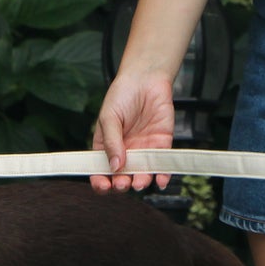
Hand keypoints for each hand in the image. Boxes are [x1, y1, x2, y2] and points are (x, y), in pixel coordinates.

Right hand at [92, 70, 175, 192]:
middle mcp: (125, 152)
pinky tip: (160, 181)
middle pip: (122, 177)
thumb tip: (115, 167)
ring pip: (142, 174)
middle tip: (123, 183)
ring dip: (141, 182)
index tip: (104, 186)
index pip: (101, 171)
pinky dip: (162, 175)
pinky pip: (162, 164)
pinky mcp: (161, 144)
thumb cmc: (122, 95)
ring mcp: (143, 150)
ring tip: (140, 182)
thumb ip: (111, 142)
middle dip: (122, 185)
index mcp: (107, 147)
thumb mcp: (109, 117)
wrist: (145, 79)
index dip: (101, 182)